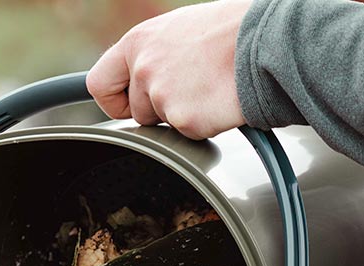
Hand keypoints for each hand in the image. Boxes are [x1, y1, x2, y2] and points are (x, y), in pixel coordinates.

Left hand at [86, 0, 250, 140]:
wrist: (264, 41)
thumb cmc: (229, 34)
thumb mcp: (177, 33)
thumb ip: (151, 57)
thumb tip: (136, 82)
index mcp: (137, 42)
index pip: (99, 84)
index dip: (113, 102)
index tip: (127, 107)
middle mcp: (143, 68)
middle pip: (136, 111)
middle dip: (159, 111)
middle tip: (189, 92)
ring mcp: (162, 95)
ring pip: (162, 124)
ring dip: (183, 115)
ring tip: (208, 88)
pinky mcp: (183, 119)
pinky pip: (187, 134)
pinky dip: (204, 123)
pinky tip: (218, 100)